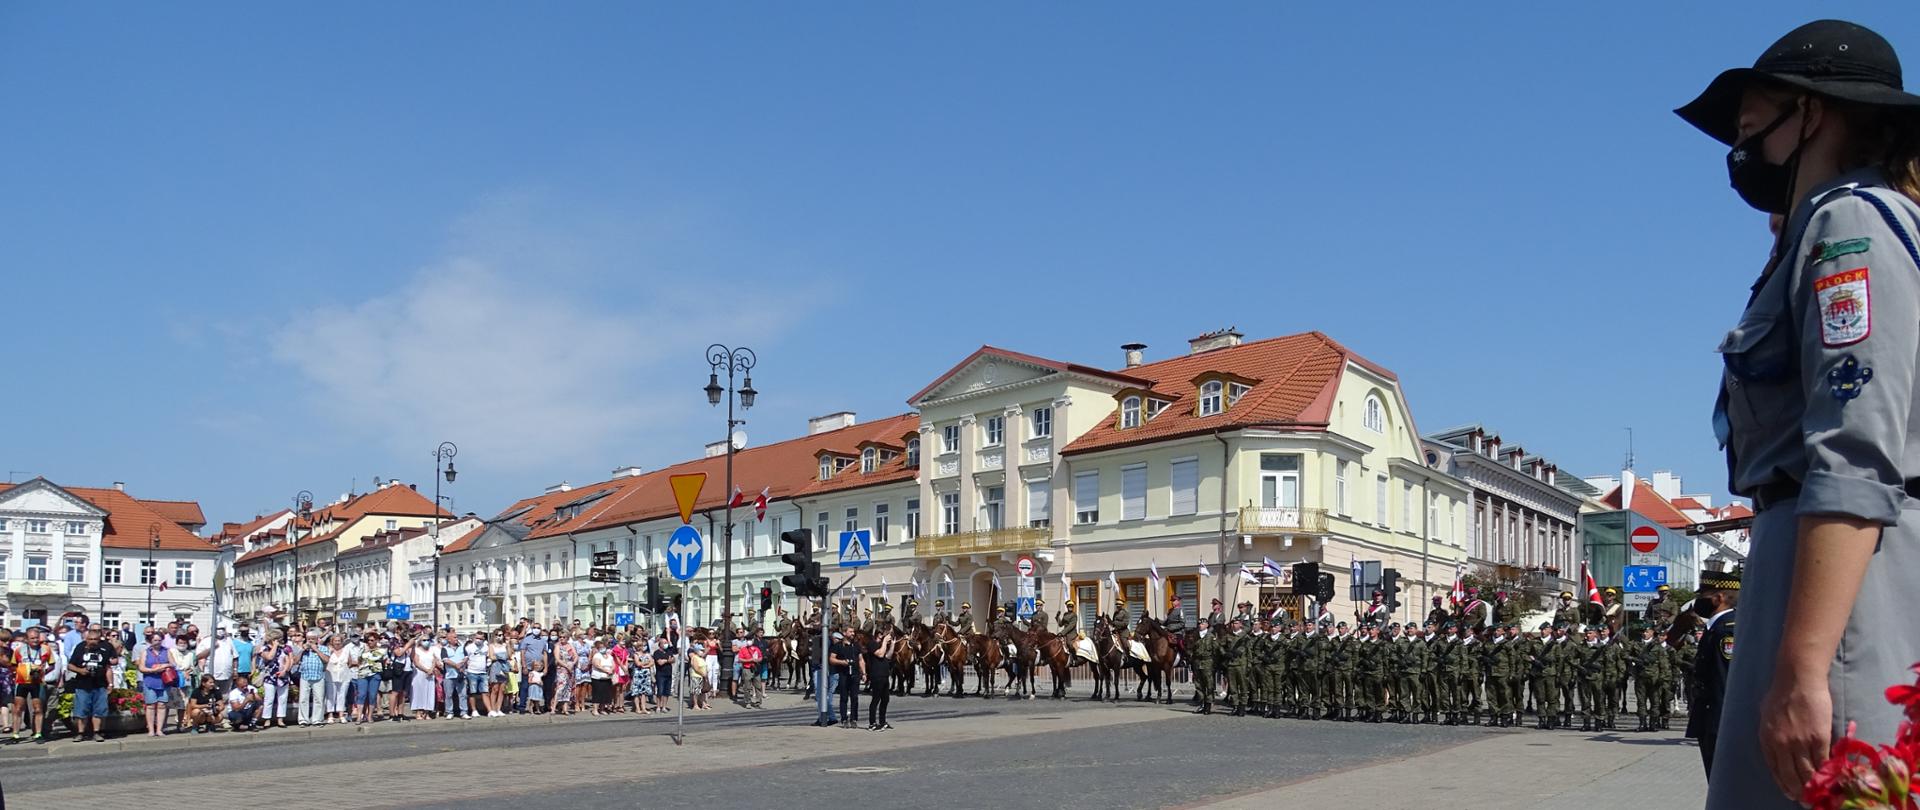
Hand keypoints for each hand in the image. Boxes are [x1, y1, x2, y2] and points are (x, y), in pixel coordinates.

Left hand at [1759, 671, 1831, 802]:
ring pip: (1808, 772)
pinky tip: (1830, 777)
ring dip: (1814, 785)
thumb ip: (1772, 734)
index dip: (1783, 784)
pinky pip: (1823, 761)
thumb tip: (1778, 749)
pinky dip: (1827, 771)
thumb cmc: (1781, 693)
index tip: (1790, 792)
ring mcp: (1800, 742)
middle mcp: (1781, 744)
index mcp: (1767, 739)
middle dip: (1799, 790)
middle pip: (1791, 775)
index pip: (1775, 769)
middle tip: (1806, 799)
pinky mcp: (1819, 738)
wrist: (1798, 679)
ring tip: (1819, 792)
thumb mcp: (1766, 716)